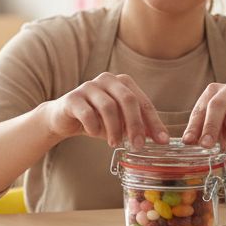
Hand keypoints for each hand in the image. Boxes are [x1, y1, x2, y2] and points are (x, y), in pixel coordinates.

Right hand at [39, 73, 168, 147]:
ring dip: (114, 129)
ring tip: (115, 144)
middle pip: (127, 100)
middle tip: (138, 146)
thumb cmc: (96, 119)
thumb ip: (138, 127)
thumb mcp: (120, 124)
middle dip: (135, 125)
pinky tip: (94, 134)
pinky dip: (94, 127)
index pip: (143, 102)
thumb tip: (160, 139)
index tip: (162, 141)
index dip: (154, 122)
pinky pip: (87, 113)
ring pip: (108, 106)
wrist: (64, 119)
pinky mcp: (72, 98)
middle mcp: (107, 79)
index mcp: (122, 82)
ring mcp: (88, 86)